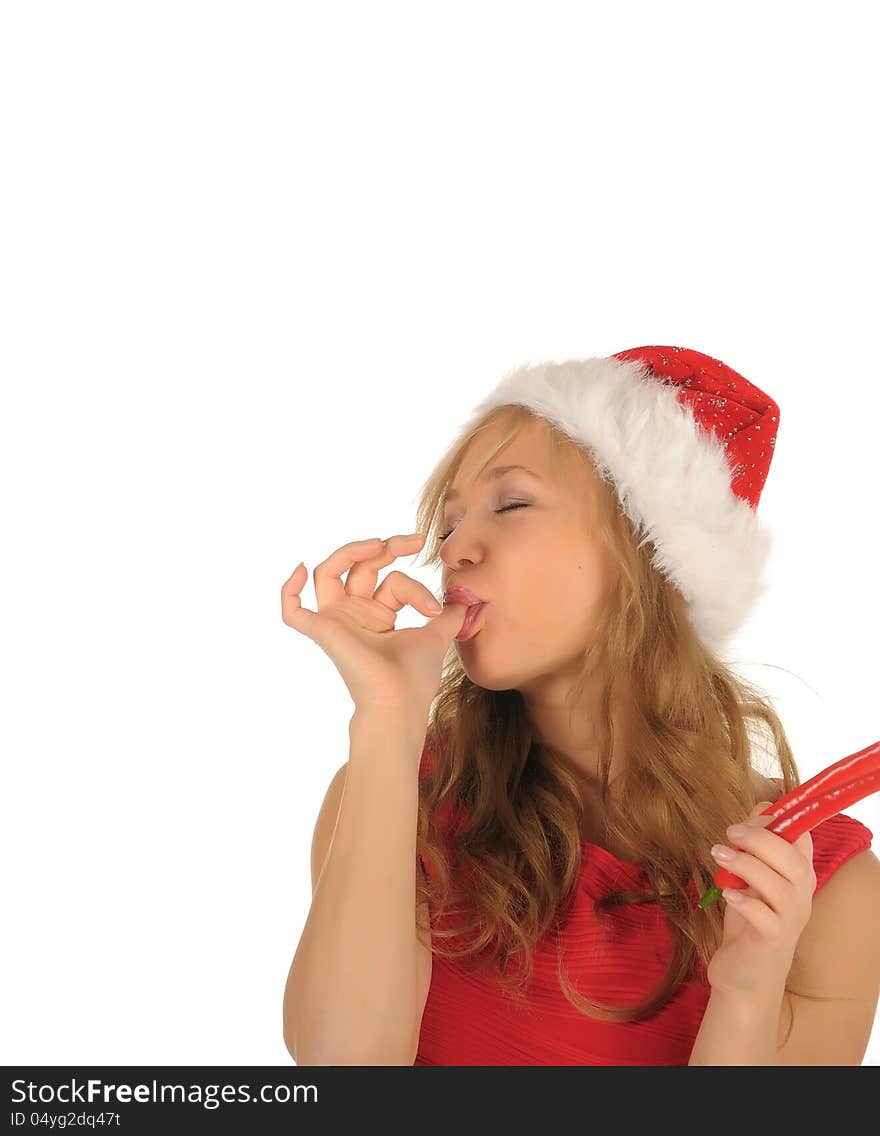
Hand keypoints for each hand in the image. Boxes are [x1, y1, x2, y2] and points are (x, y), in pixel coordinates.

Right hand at [281, 533, 468, 712]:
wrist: (400, 702)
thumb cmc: (415, 678)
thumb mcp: (438, 635)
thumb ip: (450, 614)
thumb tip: (465, 598)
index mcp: (378, 616)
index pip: (393, 581)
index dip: (415, 589)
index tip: (435, 607)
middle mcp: (355, 615)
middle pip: (361, 566)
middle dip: (388, 548)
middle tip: (416, 541)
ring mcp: (336, 622)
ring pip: (328, 573)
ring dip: (350, 552)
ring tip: (378, 544)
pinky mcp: (322, 632)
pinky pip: (293, 612)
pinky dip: (289, 590)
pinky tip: (300, 568)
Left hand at [705, 799, 816, 1001]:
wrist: (744, 976)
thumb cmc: (747, 920)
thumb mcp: (750, 877)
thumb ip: (755, 846)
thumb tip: (761, 806)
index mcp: (797, 876)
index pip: (804, 840)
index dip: (783, 821)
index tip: (755, 813)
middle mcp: (800, 897)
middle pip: (794, 860)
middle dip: (761, 839)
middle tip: (730, 832)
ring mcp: (789, 920)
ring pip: (780, 885)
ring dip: (746, 865)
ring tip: (718, 855)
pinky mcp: (772, 941)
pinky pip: (766, 917)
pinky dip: (745, 901)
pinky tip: (726, 895)